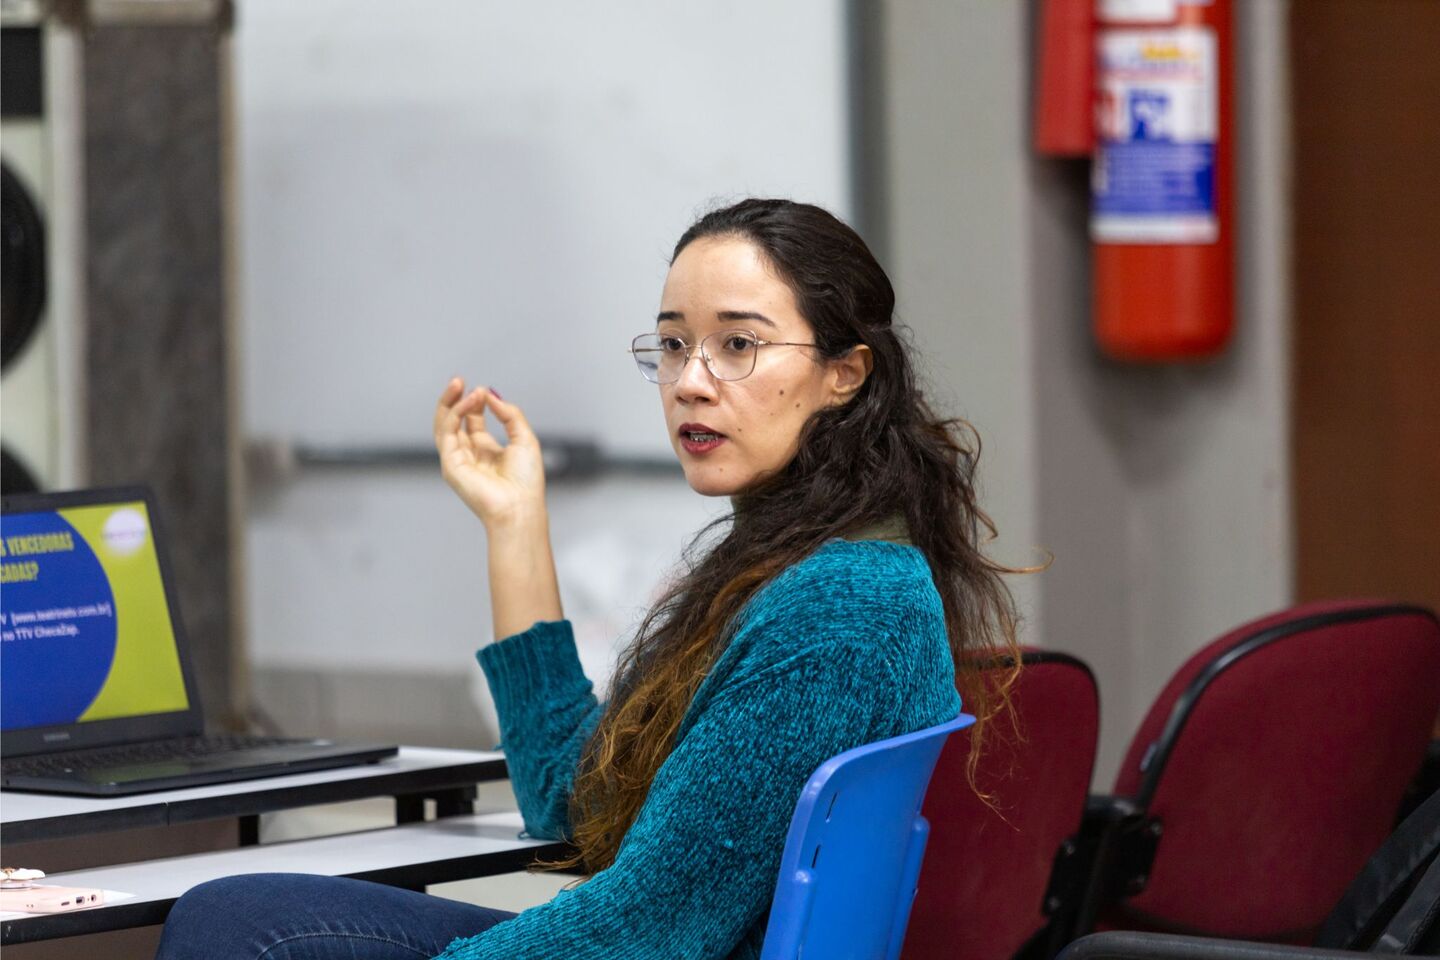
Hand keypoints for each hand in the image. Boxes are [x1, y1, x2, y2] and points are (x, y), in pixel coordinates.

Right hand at [434, 378, 546, 527]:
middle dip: (455, 399)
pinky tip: (469, 401)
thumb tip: (490, 395)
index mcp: (486, 451)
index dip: (474, 402)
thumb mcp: (524, 438)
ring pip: (444, 425)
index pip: (472, 421)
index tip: (482, 390)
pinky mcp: (450, 465)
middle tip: (459, 380)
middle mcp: (469, 455)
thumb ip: (509, 414)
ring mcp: (457, 460)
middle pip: (453, 421)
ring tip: (459, 384)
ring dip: (450, 403)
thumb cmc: (526, 481)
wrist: (520, 507)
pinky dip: (455, 414)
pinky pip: (447, 433)